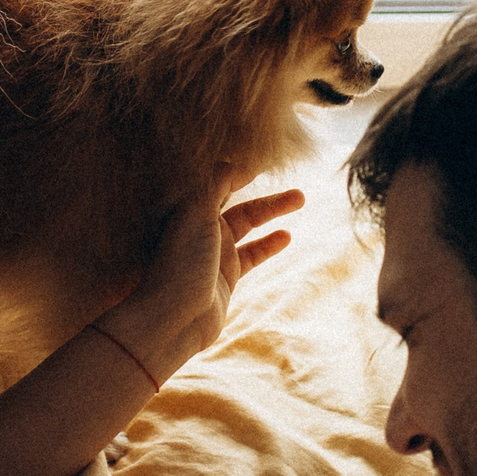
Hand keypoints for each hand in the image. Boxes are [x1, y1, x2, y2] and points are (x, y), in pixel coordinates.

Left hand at [98, 179, 304, 381]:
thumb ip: (216, 181)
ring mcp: (213, 253)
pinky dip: (269, 244)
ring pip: (247, 224)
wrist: (176, 316)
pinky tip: (287, 236)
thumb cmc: (182, 261)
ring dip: (272, 211)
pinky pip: (251, 254)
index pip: (215, 179)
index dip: (237, 168)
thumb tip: (239, 165)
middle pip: (235, 199)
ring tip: (300, 198)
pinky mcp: (225, 277)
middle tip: (289, 172)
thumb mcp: (196, 210)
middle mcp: (198, 228)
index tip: (263, 159)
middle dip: (261, 184)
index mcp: (187, 209)